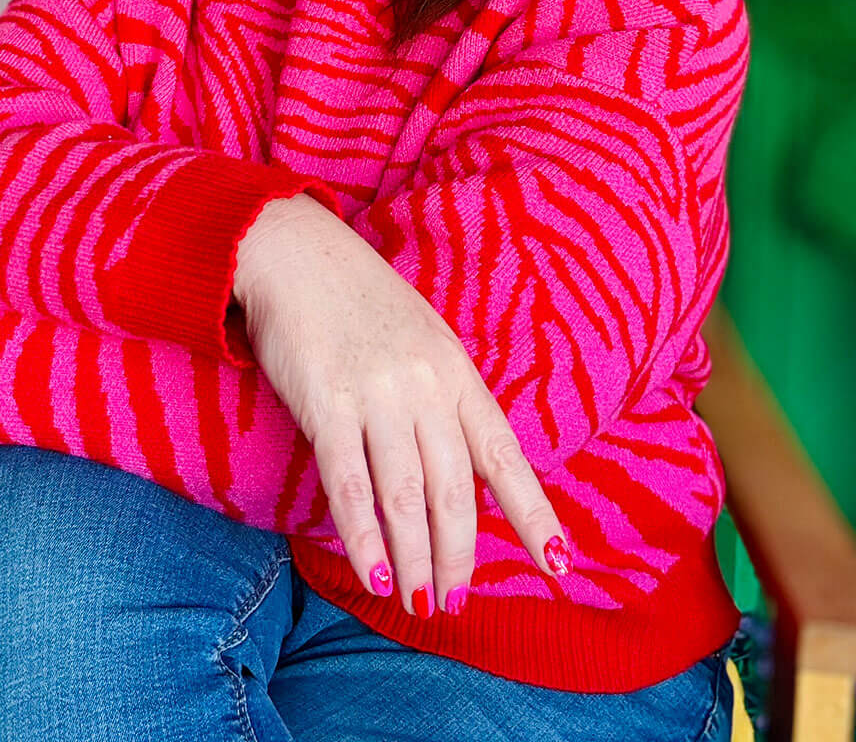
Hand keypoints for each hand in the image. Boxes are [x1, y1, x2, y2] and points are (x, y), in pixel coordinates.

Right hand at [233, 196, 568, 616]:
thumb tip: (460, 469)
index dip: (534, 514)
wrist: (296, 252)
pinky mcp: (328, 403)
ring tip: (417, 603)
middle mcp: (427, 386)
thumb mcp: (421, 340)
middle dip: (459, 557)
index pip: (503, 455)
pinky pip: (350, 484)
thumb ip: (442, 398)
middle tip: (454, 603)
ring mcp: (378, 395)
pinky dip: (365, 536)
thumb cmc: (358, 302)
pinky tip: (373, 572)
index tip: (559, 564)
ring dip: (415, 560)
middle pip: (455, 491)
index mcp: (456, 372)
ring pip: (407, 498)